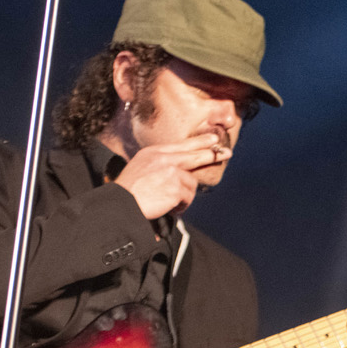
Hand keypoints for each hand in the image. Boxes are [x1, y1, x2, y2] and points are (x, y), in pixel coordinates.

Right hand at [113, 133, 229, 218]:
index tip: (213, 140)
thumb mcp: (141, 167)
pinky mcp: (176, 186)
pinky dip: (181, 206)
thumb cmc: (128, 190)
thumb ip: (161, 163)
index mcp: (154, 152)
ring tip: (168, 202)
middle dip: (213, 154)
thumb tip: (182, 169)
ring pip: (192, 183)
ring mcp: (171, 171)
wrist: (119, 204)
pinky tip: (168, 207)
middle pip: (195, 155)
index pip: (182, 145)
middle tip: (227, 152)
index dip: (200, 142)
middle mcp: (164, 158)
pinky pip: (188, 198)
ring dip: (184, 196)